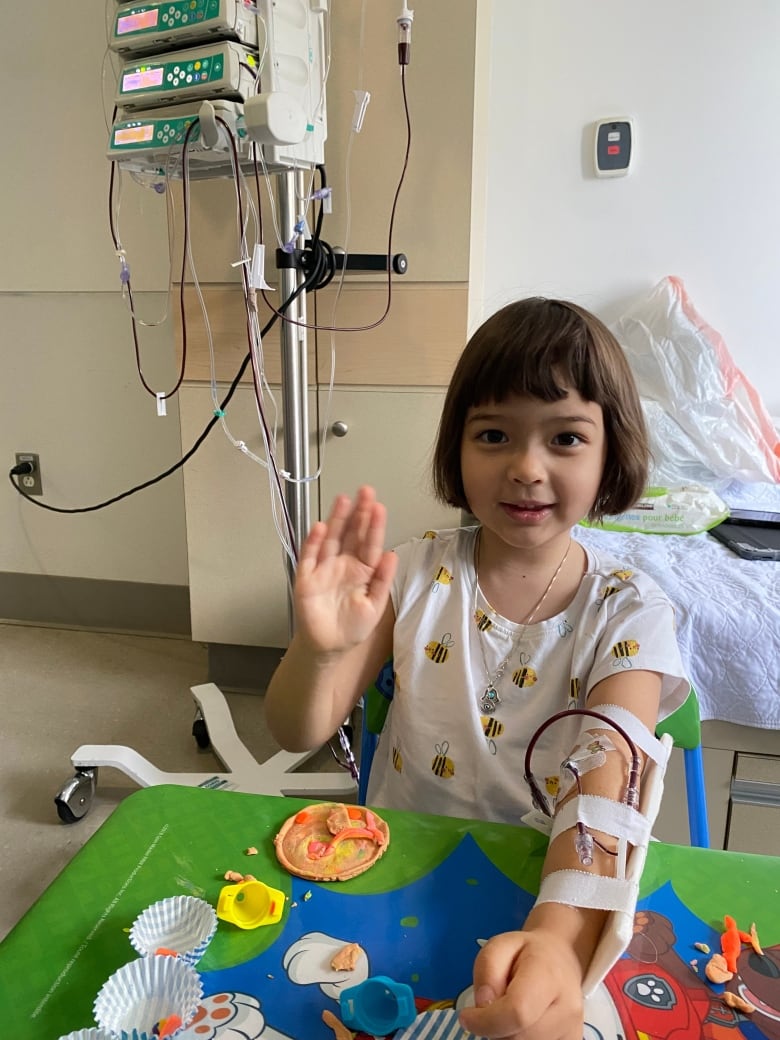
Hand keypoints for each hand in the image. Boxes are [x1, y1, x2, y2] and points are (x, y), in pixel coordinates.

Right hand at [294, 486, 396, 653]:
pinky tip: (320, 527)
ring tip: (344, 500)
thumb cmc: (352, 626)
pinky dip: (313, 542)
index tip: (379, 507)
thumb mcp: (375, 606)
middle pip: (351, 534)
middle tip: (366, 492)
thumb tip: (391, 554)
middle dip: (359, 514)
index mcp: (363, 570)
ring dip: (337, 520)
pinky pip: (309, 557)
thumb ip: (382, 580)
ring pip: (331, 539)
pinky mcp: (307, 578)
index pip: (370, 543)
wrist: (329, 647)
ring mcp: (324, 569)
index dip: (374, 526)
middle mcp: (344, 564)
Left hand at [458, 928, 583, 1039]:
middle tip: (494, 1007)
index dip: (486, 1021)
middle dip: (495, 1027)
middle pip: (517, 1036)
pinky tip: (523, 1023)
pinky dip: (520, 1039)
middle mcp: (567, 1007)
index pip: (517, 1012)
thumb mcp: (499, 946)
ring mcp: (573, 1030)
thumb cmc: (526, 952)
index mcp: (549, 975)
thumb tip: (483, 1004)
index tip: (467, 1016)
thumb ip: (487, 969)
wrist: (560, 959)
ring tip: (511, 1012)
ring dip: (507, 1035)